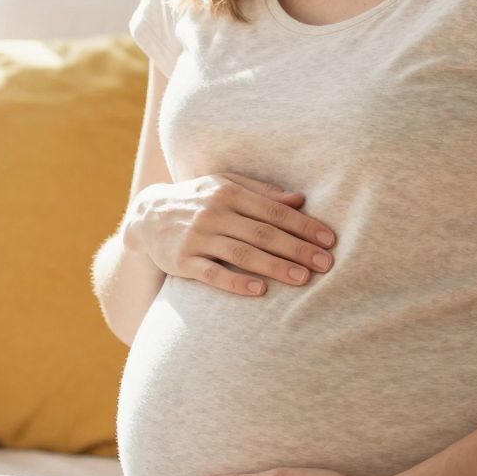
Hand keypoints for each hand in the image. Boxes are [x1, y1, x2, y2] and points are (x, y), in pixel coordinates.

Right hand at [125, 169, 336, 297]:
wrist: (147, 216)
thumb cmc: (197, 200)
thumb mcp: (225, 185)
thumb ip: (262, 192)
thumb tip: (300, 200)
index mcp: (228, 192)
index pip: (274, 211)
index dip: (304, 225)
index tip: (329, 240)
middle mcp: (214, 213)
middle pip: (263, 233)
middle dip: (298, 249)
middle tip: (326, 264)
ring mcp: (197, 238)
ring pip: (242, 254)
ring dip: (275, 266)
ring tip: (303, 279)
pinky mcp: (183, 261)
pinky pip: (213, 273)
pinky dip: (237, 282)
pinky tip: (260, 290)